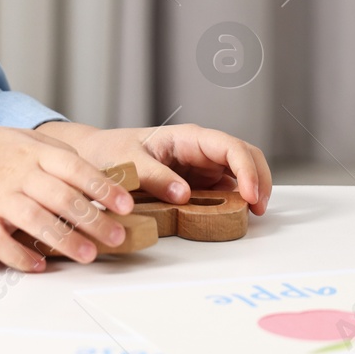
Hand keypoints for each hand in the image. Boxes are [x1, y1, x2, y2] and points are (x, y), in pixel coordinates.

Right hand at [0, 123, 136, 272]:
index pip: (76, 168)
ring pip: (36, 218)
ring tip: (88, 255)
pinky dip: (19, 254)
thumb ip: (55, 155)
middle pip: (62, 196)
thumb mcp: (21, 139)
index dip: (103, 187)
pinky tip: (38, 265)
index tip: (126, 204)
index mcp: (33, 152)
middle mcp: (18, 172)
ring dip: (65, 239)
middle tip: (117, 237)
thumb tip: (95, 177)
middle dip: (93, 219)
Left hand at [37, 120, 271, 215]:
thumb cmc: (111, 152)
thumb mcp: (129, 162)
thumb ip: (155, 177)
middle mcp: (200, 150)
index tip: (250, 195)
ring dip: (252, 191)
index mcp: (187, 137)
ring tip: (252, 215)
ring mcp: (201, 166)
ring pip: (240, 173)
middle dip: (260, 179)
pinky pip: (225, 190)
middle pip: (245, 156)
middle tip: (260, 209)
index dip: (246, 169)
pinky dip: (235, 202)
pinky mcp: (198, 183)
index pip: (230, 146)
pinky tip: (234, 216)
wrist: (95, 157)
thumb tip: (183, 195)